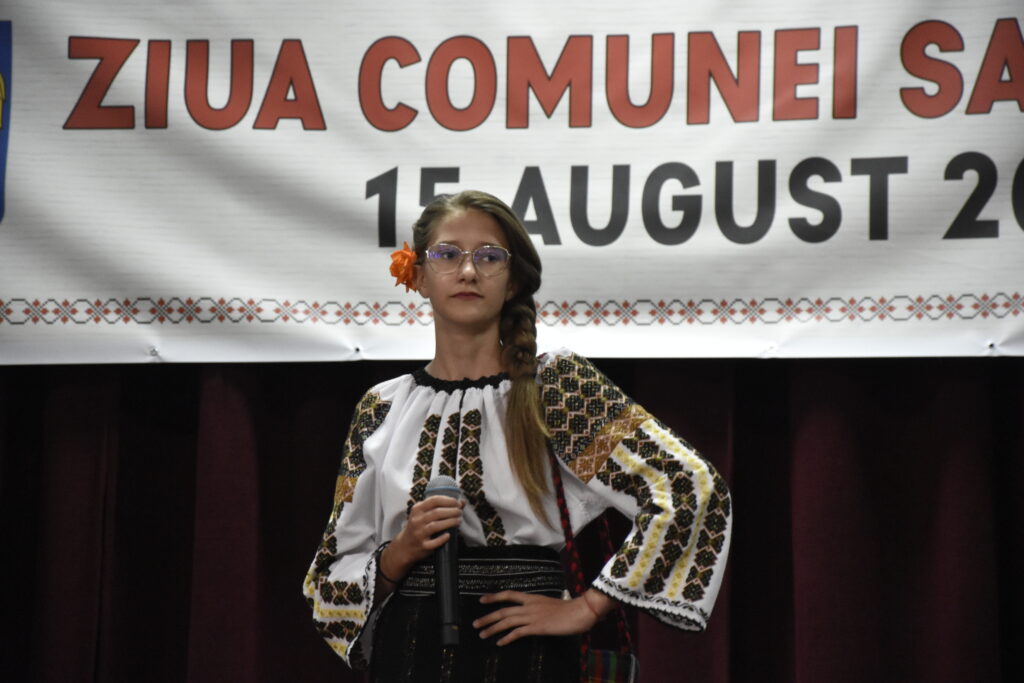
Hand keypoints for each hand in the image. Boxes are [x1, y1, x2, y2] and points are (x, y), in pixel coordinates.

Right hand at [383, 495, 463, 579]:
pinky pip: (434, 542)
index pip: (434, 500)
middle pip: (437, 513)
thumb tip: (462, 502)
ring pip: (435, 526)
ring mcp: (419, 534)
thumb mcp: (424, 514)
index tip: (457, 503)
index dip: (448, 500)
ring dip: (450, 522)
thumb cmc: (418, 527)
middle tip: (459, 512)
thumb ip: (441, 507)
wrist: (404, 546)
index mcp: (417, 509)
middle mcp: (417, 520)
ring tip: (458, 521)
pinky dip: (442, 538)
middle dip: (451, 511)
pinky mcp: (423, 546)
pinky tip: (449, 535)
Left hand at [472, 590, 602, 645]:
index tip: (481, 600)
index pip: (508, 594)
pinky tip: (500, 643)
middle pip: (503, 610)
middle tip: (475, 623)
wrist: (581, 611)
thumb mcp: (551, 604)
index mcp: (532, 598)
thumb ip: (540, 608)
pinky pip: (518, 633)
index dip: (494, 597)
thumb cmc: (570, 609)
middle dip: (487, 617)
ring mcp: (533, 616)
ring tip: (482, 634)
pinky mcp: (537, 627)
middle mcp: (529, 605)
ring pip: (507, 621)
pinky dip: (507, 638)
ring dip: (492, 628)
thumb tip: (533, 613)